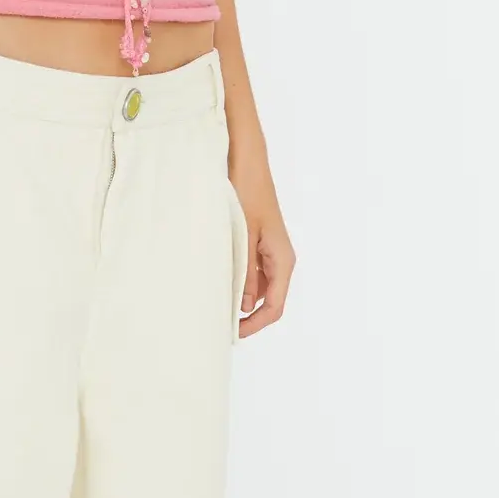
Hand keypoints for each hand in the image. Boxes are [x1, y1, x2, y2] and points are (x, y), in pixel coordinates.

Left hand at [228, 156, 293, 335]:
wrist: (247, 164)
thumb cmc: (247, 194)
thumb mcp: (243, 236)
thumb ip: (244, 272)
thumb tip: (243, 306)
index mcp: (283, 260)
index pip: (274, 307)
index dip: (254, 325)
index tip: (232, 333)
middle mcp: (281, 260)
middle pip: (268, 301)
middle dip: (246, 316)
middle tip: (219, 325)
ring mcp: (271, 253)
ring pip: (259, 289)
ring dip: (240, 299)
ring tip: (215, 306)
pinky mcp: (260, 245)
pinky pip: (252, 273)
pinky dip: (238, 282)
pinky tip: (219, 283)